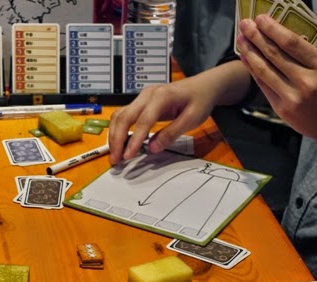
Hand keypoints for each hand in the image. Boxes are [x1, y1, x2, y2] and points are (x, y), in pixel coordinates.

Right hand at [108, 61, 251, 164]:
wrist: (202, 86)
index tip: (127, 156)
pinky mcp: (140, 102)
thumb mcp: (192, 119)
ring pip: (119, 115)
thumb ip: (172, 133)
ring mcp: (141, 97)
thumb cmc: (200, 101)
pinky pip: (123, 115)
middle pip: (124, 116)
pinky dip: (118, 130)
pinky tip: (119, 143)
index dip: (134, 139)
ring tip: (115, 154)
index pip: (143, 120)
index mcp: (161, 97)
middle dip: (117, 139)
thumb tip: (152, 148)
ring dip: (114, 135)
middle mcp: (147, 95)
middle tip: (115, 160)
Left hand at [236, 15, 316, 152]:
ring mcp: (292, 97)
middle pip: (274, 55)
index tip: (261, 19)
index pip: (292, 43)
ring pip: (265, 70)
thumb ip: (307, 56)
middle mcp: (306, 81)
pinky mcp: (281, 109)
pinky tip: (246, 59)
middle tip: (245, 25)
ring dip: (249, 53)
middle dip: (256, 37)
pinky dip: (253, 71)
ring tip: (241, 40)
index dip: (273, 30)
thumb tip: (280, 38)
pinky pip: (264, 85)